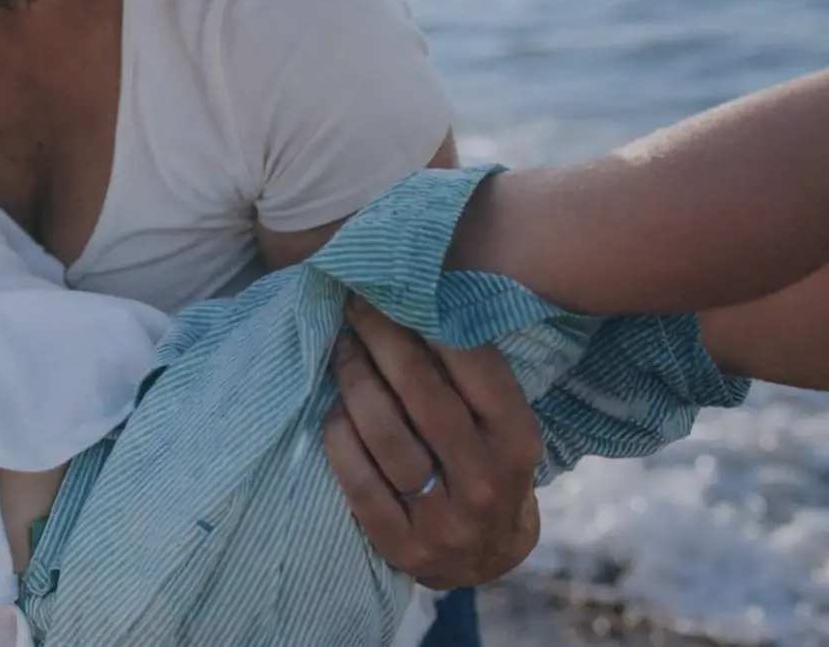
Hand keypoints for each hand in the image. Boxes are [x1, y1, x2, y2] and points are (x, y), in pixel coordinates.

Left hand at [321, 295, 543, 589]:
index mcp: (517, 441)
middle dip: (383, 339)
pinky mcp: (402, 544)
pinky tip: (333, 409)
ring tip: (340, 349)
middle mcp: (484, 480)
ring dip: (354, 381)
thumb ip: (472, 377)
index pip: (476, 370)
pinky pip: (357, 480)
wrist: (485, 559)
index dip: (430, 323)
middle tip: (355, 305)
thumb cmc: (486, 467)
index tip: (395, 290)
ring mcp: (443, 518)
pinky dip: (339, 437)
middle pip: (422, 395)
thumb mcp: (501, 427)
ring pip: (385, 435)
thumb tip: (419, 298)